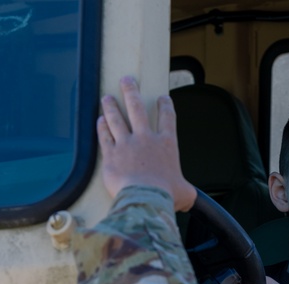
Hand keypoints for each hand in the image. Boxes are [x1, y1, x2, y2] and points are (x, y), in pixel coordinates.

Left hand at [97, 76, 196, 211]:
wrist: (145, 197)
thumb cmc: (166, 194)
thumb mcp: (185, 193)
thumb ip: (187, 191)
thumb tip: (189, 198)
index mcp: (166, 144)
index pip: (167, 118)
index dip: (165, 106)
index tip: (163, 98)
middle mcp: (145, 139)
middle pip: (137, 109)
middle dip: (131, 92)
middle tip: (127, 80)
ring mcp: (126, 144)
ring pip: (116, 119)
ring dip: (111, 106)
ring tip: (107, 97)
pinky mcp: (111, 154)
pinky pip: (104, 136)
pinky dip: (101, 127)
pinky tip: (99, 120)